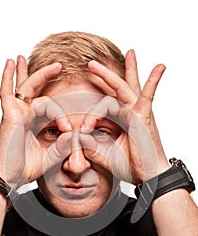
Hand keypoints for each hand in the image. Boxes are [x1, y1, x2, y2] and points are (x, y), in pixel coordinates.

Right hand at [0, 56, 71, 187]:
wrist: (10, 177)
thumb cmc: (26, 167)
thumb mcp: (53, 156)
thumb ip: (64, 146)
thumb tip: (76, 134)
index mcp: (37, 121)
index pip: (51, 106)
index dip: (62, 115)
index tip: (69, 129)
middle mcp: (27, 114)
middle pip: (38, 88)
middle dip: (47, 75)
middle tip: (60, 65)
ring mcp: (17, 113)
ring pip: (28, 87)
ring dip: (38, 74)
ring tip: (52, 64)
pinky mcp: (9, 115)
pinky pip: (6, 93)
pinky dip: (7, 77)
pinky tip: (10, 63)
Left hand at [81, 50, 169, 183]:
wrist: (147, 176)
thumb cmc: (131, 165)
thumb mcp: (103, 154)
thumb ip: (90, 146)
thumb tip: (77, 138)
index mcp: (120, 119)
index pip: (103, 105)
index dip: (90, 115)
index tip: (84, 130)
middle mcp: (129, 112)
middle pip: (114, 89)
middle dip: (103, 75)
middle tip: (90, 63)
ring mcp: (137, 113)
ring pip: (123, 88)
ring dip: (113, 75)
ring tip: (107, 60)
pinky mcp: (144, 117)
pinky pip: (147, 97)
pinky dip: (153, 82)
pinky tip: (159, 68)